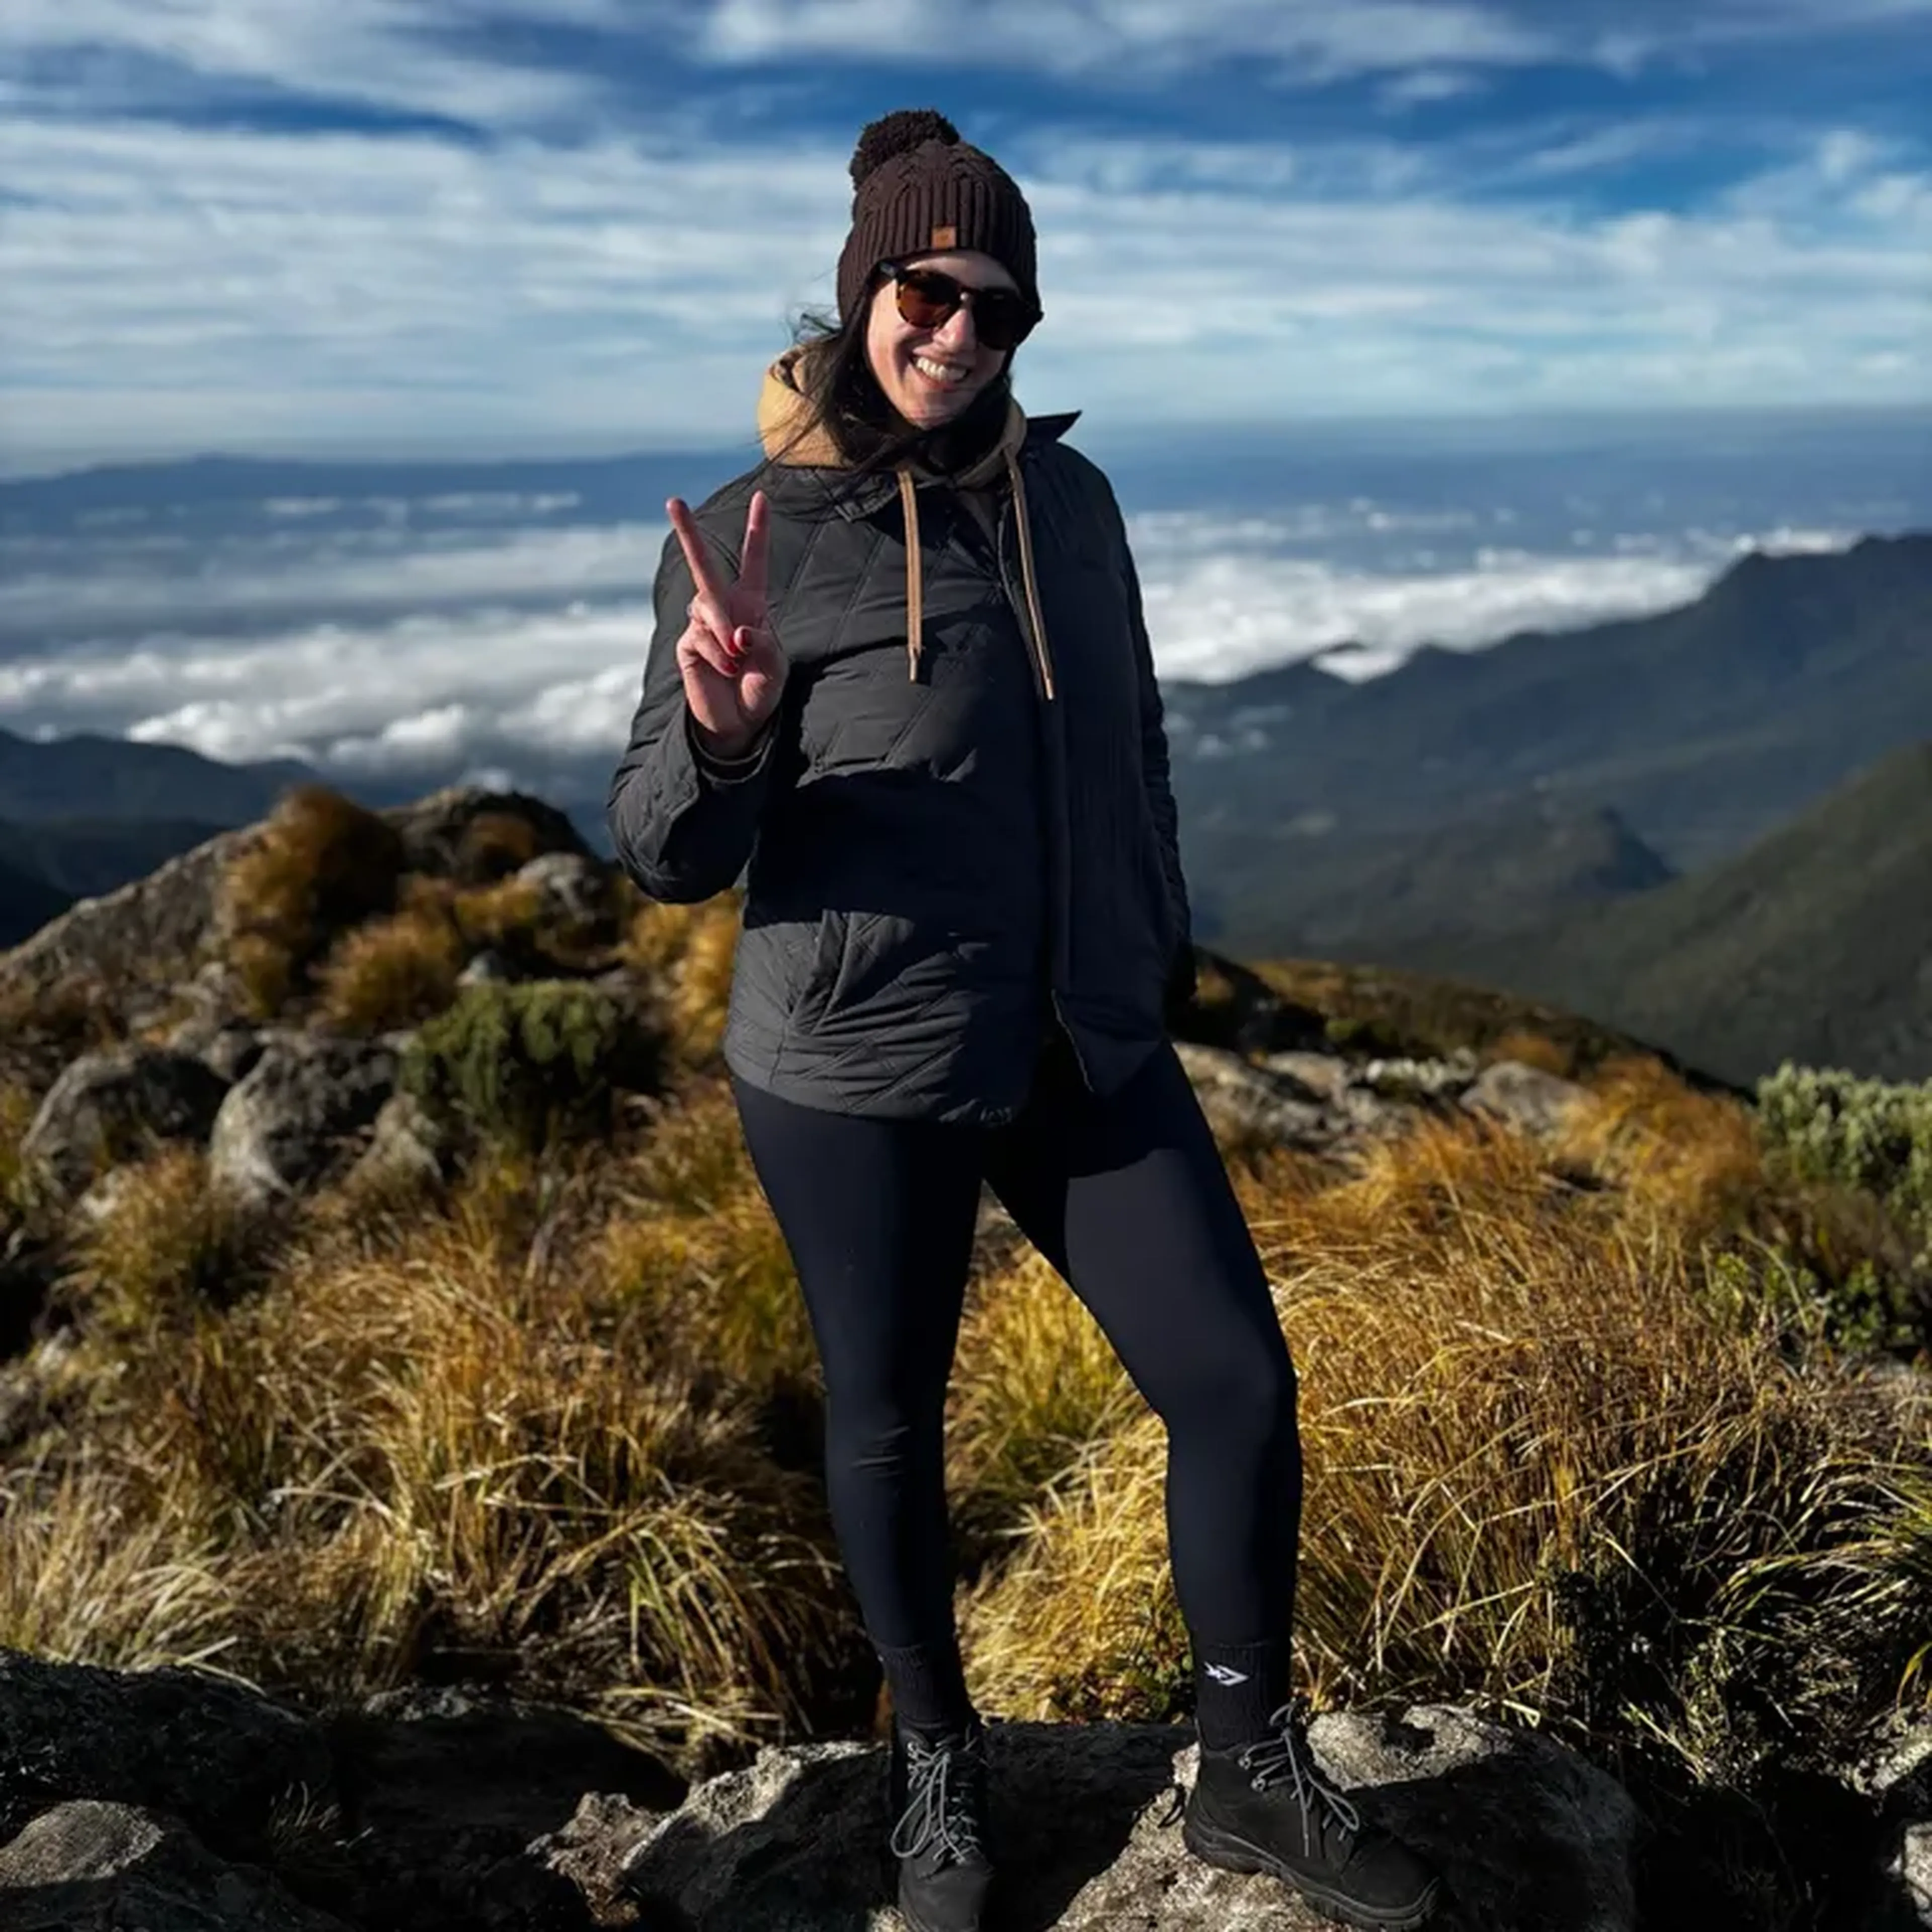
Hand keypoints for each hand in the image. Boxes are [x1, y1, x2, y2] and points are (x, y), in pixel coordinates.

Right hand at [668, 490, 787, 759]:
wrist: (740, 723)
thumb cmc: (762, 689)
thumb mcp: (776, 667)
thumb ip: (764, 643)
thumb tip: (738, 631)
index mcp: (751, 604)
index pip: (753, 561)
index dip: (757, 530)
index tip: (761, 496)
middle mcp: (723, 607)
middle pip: (703, 564)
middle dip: (688, 532)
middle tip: (673, 500)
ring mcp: (701, 624)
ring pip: (709, 609)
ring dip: (727, 636)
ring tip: (739, 662)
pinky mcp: (687, 644)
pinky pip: (702, 639)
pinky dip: (719, 656)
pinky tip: (726, 670)